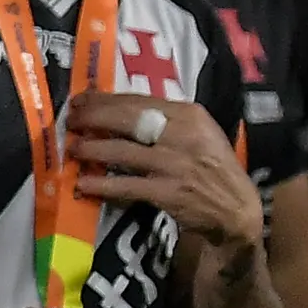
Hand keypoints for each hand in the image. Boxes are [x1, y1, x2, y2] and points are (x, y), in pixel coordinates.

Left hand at [68, 94, 262, 251]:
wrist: (237, 207)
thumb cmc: (211, 165)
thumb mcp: (197, 132)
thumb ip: (164, 119)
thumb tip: (115, 109)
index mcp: (189, 114)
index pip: (138, 100)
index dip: (103, 100)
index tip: (80, 100)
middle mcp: (182, 135)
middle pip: (126, 120)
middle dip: (92, 118)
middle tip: (70, 121)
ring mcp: (174, 164)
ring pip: (121, 151)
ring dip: (91, 149)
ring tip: (74, 149)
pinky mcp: (168, 192)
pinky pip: (126, 186)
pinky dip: (101, 185)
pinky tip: (83, 185)